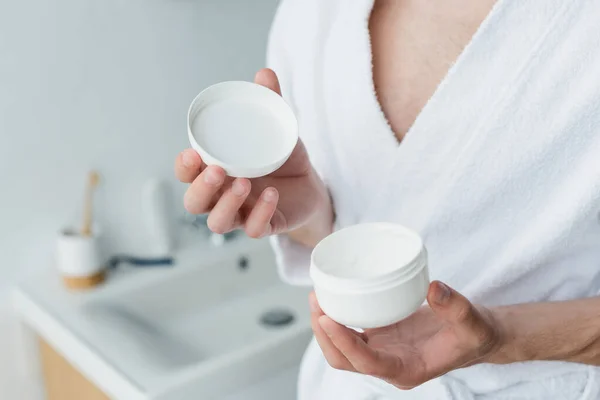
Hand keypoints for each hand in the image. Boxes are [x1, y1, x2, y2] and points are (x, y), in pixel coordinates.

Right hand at [175, 68, 329, 238]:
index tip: (191, 154)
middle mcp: (222, 196)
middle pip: (194, 203)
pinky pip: (255, 230)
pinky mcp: (265, 226)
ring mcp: (242, 214)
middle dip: (200, 188)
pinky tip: (272, 194)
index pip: (187, 175)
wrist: (310, 185)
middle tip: (217, 170)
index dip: (183, 168)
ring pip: (217, 223)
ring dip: (225, 204)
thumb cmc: (282, 158)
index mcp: (216, 171)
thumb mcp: (276, 129)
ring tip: (243, 183)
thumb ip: (269, 103)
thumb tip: (264, 74)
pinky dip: (261, 214)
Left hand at [310, 281, 502, 388]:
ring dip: (324, 326)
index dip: (344, 343)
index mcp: (406, 370)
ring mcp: (381, 350)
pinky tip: (332, 295)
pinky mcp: (380, 335)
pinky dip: (338, 315)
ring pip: (342, 347)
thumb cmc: (473, 334)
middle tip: (316, 301)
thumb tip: (434, 288)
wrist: (474, 334)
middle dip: (324, 334)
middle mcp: (388, 363)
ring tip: (316, 296)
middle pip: (344, 359)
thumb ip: (456, 307)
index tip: (328, 319)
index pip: (367, 363)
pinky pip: (350, 329)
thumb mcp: (472, 322)